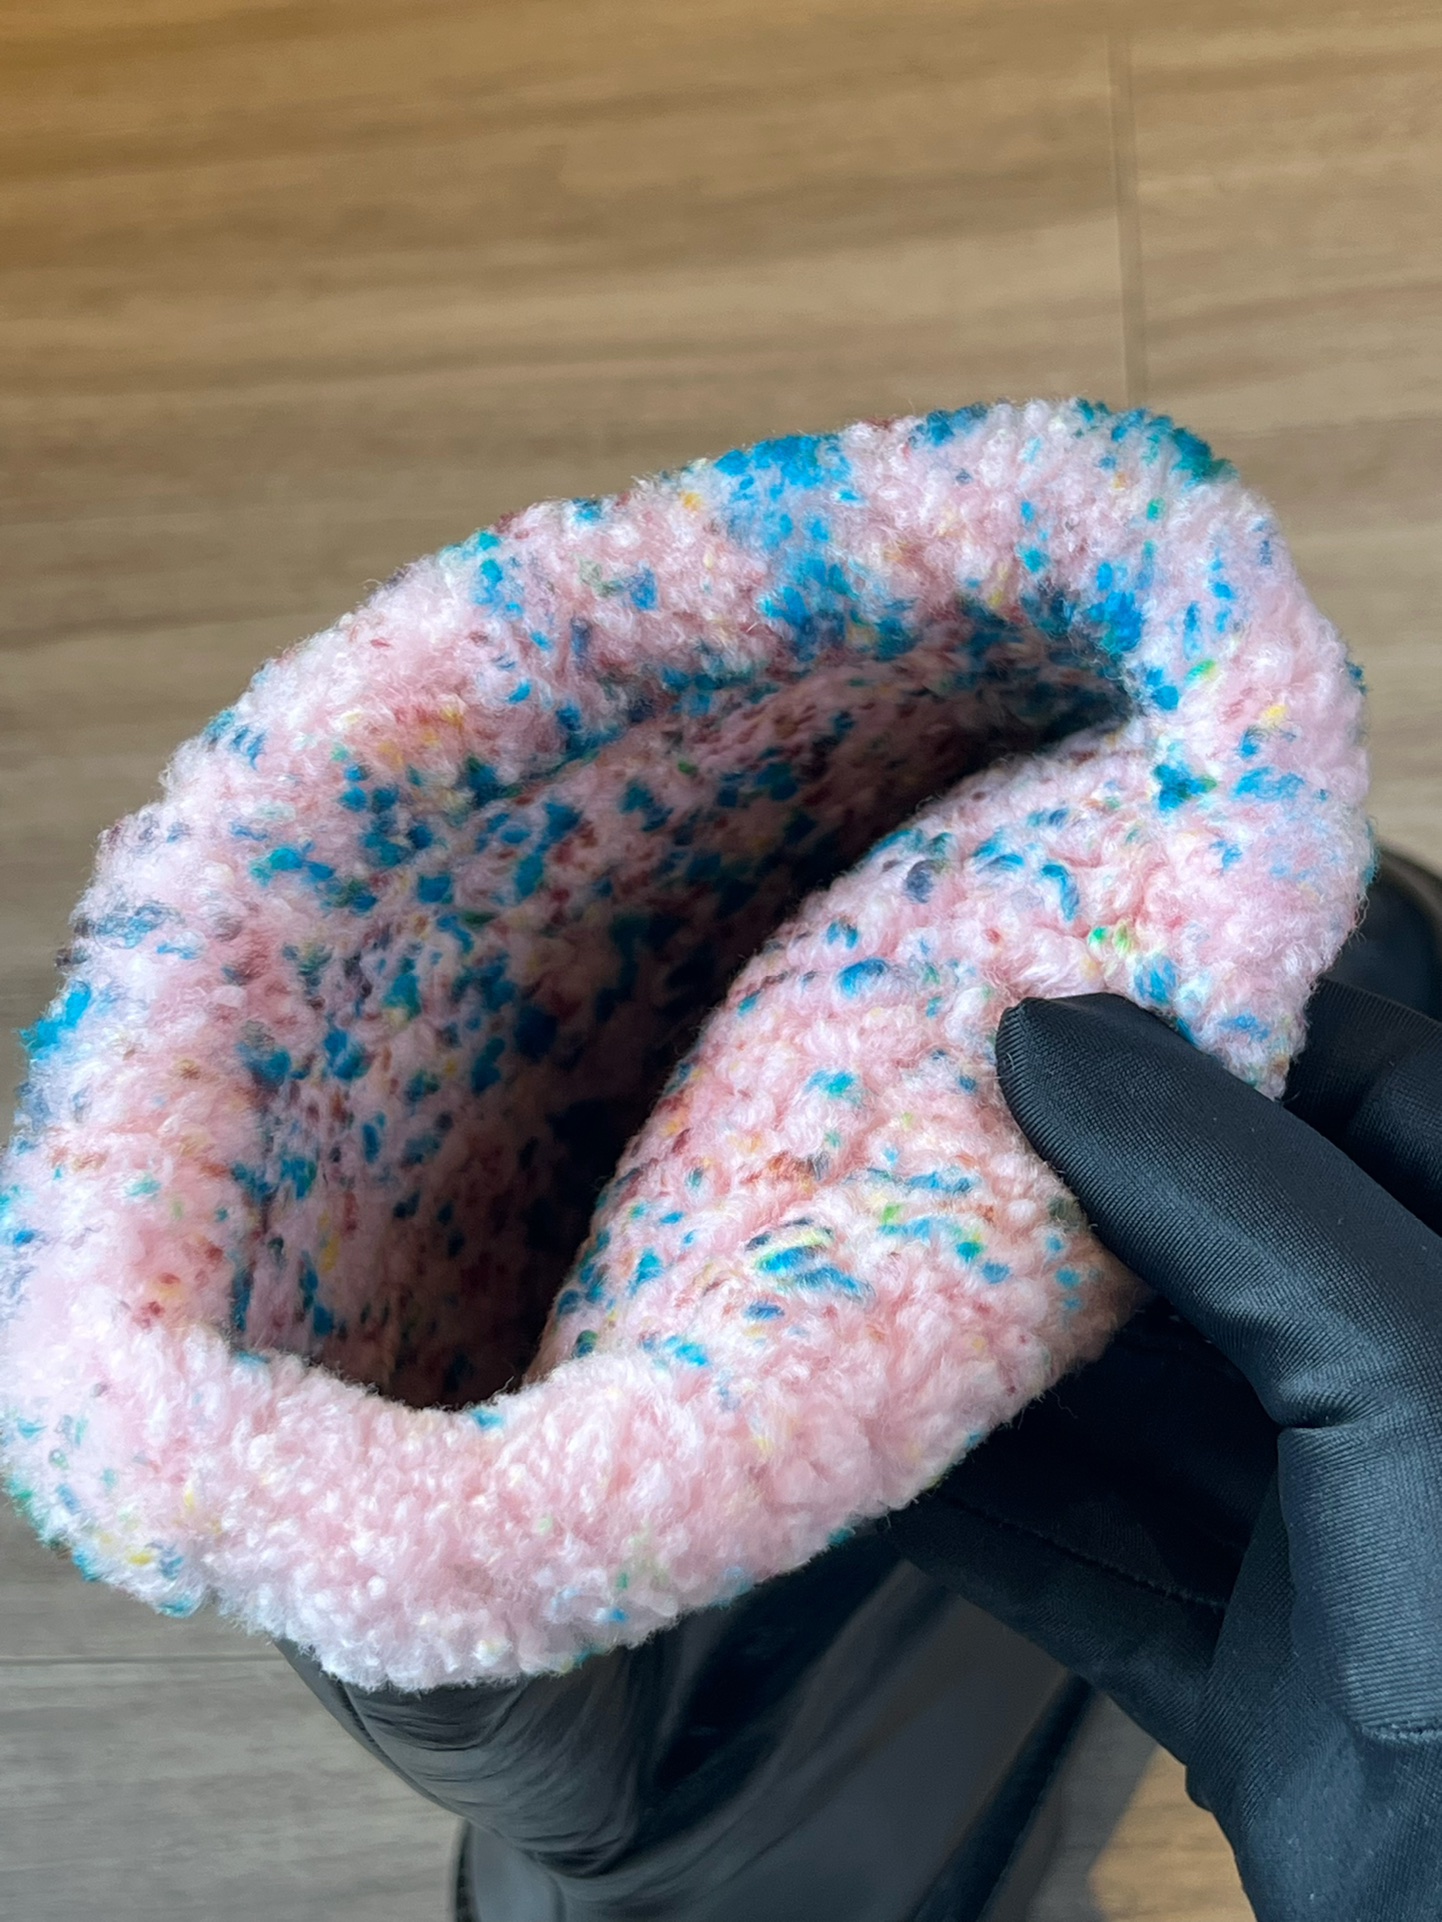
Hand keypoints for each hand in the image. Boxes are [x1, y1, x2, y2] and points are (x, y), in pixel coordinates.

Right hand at [886, 981, 1441, 1921]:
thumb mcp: (1404, 1366)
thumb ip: (1234, 1192)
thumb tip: (1047, 1029)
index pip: (1361, 1089)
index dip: (1207, 1032)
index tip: (1040, 985)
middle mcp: (1416, 1402)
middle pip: (1217, 1258)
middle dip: (1062, 1206)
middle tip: (900, 1128)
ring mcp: (1341, 1550)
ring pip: (1136, 1418)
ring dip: (995, 1372)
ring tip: (845, 1279)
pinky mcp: (1255, 1681)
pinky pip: (1093, 1569)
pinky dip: (983, 1527)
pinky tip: (863, 1467)